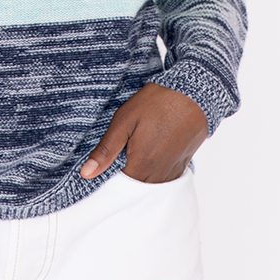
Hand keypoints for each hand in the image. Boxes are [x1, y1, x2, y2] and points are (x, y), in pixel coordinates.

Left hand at [80, 82, 207, 183]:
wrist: (192, 93)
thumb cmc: (156, 103)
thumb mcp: (124, 121)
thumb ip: (106, 150)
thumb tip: (86, 174)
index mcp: (141, 166)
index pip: (120, 186)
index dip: (110, 176)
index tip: (107, 163)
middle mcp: (159, 174)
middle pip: (136, 186)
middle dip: (126, 175)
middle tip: (122, 153)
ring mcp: (173, 169)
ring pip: (152, 183)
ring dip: (142, 173)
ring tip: (138, 151)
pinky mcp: (184, 162)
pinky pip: (167, 176)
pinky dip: (157, 170)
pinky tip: (153, 152)